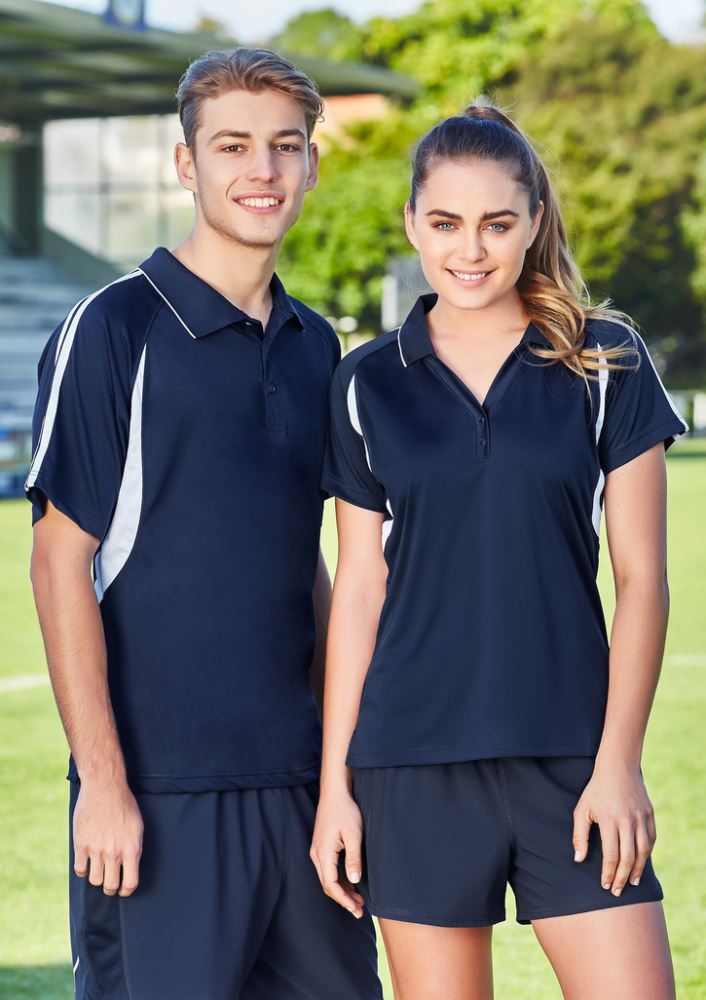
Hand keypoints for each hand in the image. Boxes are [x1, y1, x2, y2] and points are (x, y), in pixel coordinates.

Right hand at [73, 780, 143, 896]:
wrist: (105, 787)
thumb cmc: (124, 804)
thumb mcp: (137, 827)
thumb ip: (134, 849)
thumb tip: (130, 867)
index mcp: (131, 849)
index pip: (130, 883)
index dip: (127, 890)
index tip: (123, 890)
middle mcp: (114, 853)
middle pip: (110, 886)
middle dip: (111, 888)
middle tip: (110, 883)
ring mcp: (96, 850)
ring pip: (94, 880)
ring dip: (97, 878)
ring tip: (99, 870)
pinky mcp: (81, 845)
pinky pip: (80, 870)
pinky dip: (83, 870)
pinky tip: (87, 862)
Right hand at [309, 788, 365, 917]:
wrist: (334, 793)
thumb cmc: (345, 810)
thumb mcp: (354, 834)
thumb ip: (354, 858)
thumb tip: (354, 880)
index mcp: (323, 853)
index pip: (331, 885)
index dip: (343, 899)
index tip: (356, 909)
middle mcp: (317, 854)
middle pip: (328, 884)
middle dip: (343, 899)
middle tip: (360, 910)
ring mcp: (318, 851)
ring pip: (328, 878)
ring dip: (342, 890)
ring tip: (358, 901)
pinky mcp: (322, 847)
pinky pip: (329, 869)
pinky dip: (339, 880)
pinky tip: (352, 884)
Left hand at [572, 761, 655, 895]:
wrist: (617, 767)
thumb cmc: (596, 790)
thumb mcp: (582, 809)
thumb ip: (579, 836)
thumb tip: (579, 860)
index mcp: (609, 821)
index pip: (611, 856)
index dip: (608, 873)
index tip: (605, 885)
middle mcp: (627, 821)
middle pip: (628, 858)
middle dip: (622, 878)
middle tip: (617, 891)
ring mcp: (641, 818)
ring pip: (643, 851)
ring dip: (637, 870)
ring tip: (631, 882)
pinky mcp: (649, 814)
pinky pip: (651, 839)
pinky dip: (647, 853)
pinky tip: (641, 863)